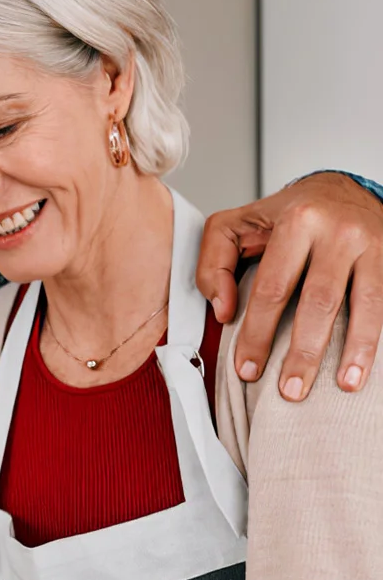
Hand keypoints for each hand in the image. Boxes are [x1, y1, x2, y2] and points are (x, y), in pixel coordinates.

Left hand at [197, 172, 382, 398]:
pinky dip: (378, 335)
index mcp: (298, 222)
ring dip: (356, 349)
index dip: (257, 334)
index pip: (272, 289)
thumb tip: (223, 311)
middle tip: (291, 390)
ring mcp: (373, 244)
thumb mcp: (235, 226)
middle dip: (304, 352)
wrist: (341, 189)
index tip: (247, 370)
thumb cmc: (285, 216)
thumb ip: (214, 265)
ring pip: (365, 303)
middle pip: (319, 302)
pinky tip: (367, 364)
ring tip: (345, 384)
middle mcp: (340, 231)